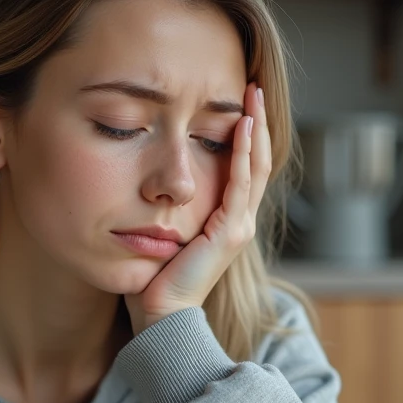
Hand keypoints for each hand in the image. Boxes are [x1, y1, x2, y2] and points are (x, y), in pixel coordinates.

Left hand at [124, 82, 271, 333]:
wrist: (160, 316)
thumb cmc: (155, 280)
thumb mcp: (163, 233)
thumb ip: (164, 208)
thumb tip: (145, 180)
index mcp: (227, 221)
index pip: (243, 167)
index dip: (246, 134)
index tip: (239, 101)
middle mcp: (240, 221)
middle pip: (257, 160)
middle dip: (257, 120)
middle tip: (253, 85)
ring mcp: (239, 226)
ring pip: (255, 166)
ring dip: (256, 127)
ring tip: (252, 95)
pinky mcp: (230, 232)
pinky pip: (240, 183)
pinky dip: (242, 152)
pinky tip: (242, 125)